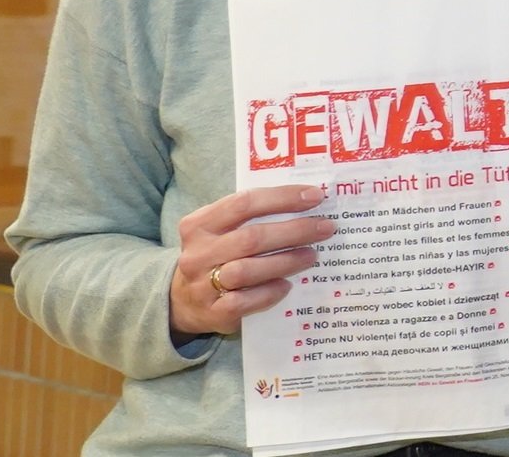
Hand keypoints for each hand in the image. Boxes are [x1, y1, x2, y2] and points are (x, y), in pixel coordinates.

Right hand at [168, 184, 332, 337]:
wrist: (183, 302)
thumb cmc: (217, 257)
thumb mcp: (222, 232)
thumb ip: (253, 217)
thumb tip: (307, 203)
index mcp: (199, 225)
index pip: (243, 203)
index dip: (282, 198)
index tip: (315, 196)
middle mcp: (198, 253)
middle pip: (251, 238)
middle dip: (294, 231)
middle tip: (325, 228)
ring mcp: (201, 285)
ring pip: (246, 270)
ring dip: (285, 261)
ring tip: (312, 255)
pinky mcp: (212, 312)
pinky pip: (243, 302)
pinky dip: (269, 293)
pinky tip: (287, 285)